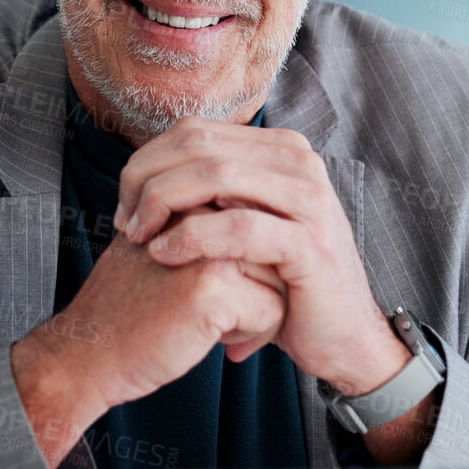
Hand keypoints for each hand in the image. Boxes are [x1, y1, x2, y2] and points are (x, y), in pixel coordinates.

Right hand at [10, 229, 285, 465]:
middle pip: (274, 245)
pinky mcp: (211, 285)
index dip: (252, 261)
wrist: (88, 351)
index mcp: (187, 196)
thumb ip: (208, 229)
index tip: (220, 287)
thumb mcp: (165, 247)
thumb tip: (272, 228)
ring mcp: (204, 245)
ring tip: (214, 325)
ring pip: (280, 275)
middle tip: (220, 314)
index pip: (259, 221)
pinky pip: (273, 309)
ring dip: (259, 311)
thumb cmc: (129, 308)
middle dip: (263, 286)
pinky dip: (252, 334)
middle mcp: (198, 210)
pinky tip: (211, 339)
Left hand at [113, 117, 410, 397]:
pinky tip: (164, 254)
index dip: (146, 162)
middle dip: (147, 180)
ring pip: (215, 176)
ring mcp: (309, 199)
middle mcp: (299, 162)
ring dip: (163, 203)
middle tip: (125, 222)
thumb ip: (208, 191)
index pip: (194, 131)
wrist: (342, 337)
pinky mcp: (310, 243)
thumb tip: (146, 170)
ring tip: (139, 237)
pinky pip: (238, 228)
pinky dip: (191, 237)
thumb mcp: (243, 223)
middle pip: (198, 145)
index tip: (125, 205)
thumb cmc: (281, 282)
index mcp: (279, 149)